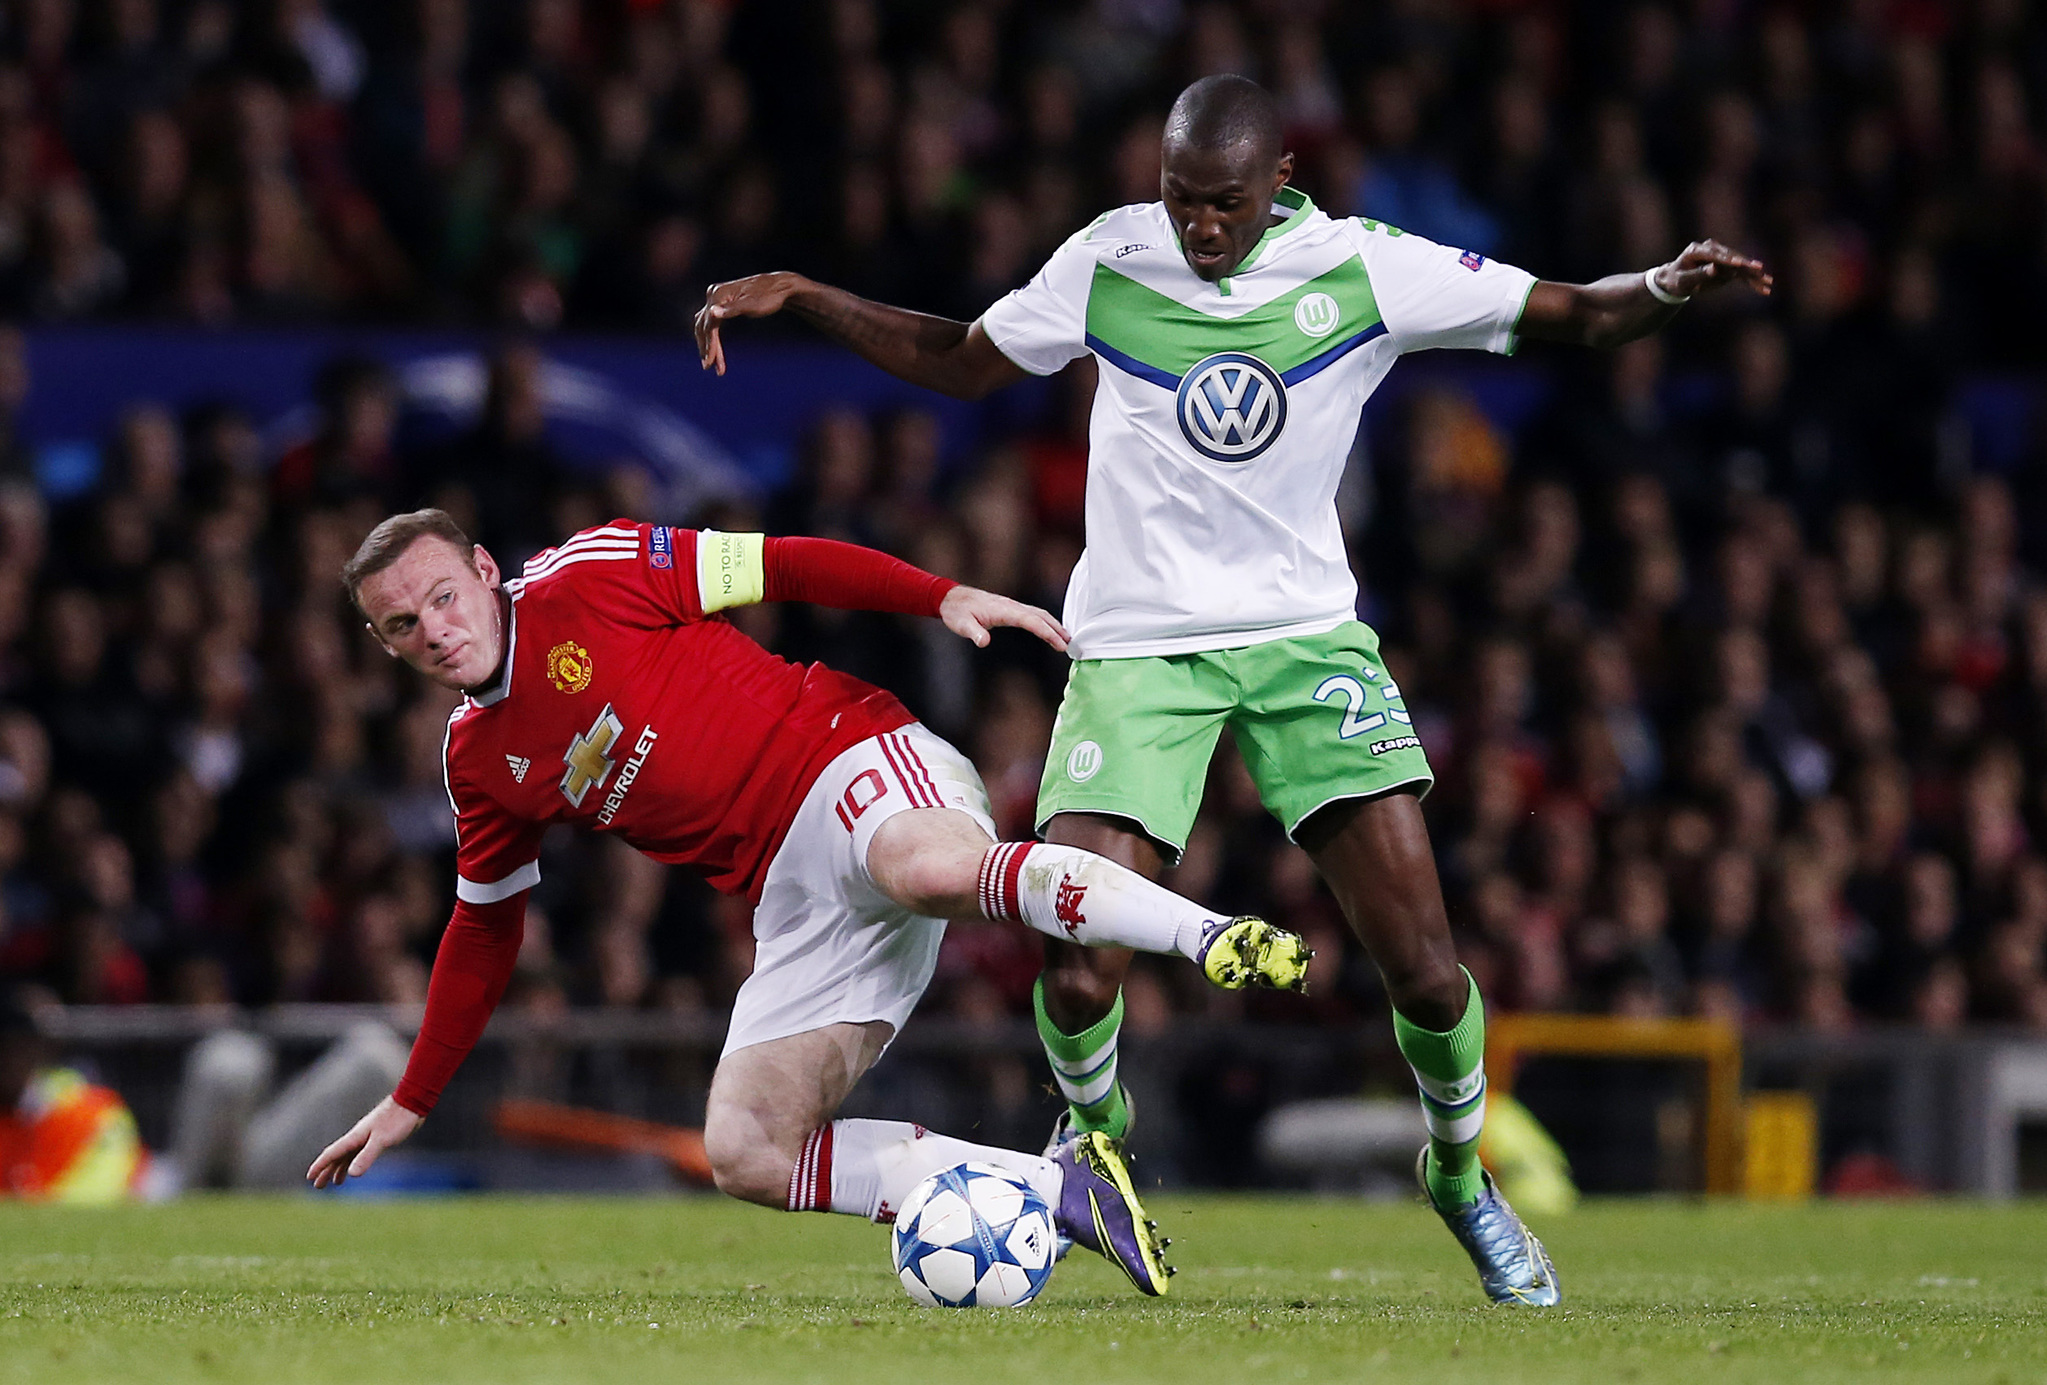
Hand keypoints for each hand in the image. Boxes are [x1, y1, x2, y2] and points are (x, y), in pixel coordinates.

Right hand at [307, 1095, 421, 1188]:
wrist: (412, 1102)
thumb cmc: (397, 1120)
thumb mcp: (381, 1140)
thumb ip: (366, 1156)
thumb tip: (352, 1174)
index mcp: (355, 1137)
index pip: (332, 1153)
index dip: (320, 1166)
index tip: (309, 1177)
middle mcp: (357, 1137)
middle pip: (337, 1156)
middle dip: (326, 1171)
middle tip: (317, 1186)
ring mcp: (367, 1137)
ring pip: (348, 1155)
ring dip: (340, 1168)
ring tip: (335, 1182)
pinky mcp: (378, 1138)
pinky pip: (359, 1153)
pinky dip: (354, 1162)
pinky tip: (356, 1168)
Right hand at [694, 272, 806, 374]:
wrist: (780, 286)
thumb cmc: (769, 297)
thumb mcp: (752, 305)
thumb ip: (731, 309)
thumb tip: (711, 312)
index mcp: (718, 295)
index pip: (708, 324)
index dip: (709, 345)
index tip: (710, 364)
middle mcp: (714, 293)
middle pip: (703, 325)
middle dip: (707, 347)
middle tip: (710, 367)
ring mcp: (717, 297)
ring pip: (705, 324)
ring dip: (708, 343)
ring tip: (714, 364)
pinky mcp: (722, 301)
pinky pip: (711, 321)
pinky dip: (712, 336)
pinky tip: (715, 348)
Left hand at [939, 585, 1069, 652]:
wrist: (951, 598)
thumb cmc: (957, 611)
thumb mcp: (961, 624)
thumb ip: (973, 633)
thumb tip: (983, 642)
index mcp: (1004, 610)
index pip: (1032, 621)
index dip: (1048, 633)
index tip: (1060, 645)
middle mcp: (1011, 606)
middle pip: (1041, 616)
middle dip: (1058, 630)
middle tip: (1072, 645)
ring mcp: (1012, 606)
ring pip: (1039, 614)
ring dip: (1054, 625)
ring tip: (1066, 639)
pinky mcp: (1009, 609)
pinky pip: (1032, 614)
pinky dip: (1045, 621)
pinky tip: (1048, 629)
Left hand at [1654, 240, 1773, 299]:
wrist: (1675, 279)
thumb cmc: (1676, 280)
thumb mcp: (1682, 281)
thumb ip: (1698, 275)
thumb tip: (1715, 269)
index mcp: (1696, 250)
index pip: (1714, 254)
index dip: (1727, 259)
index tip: (1738, 264)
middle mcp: (1711, 248)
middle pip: (1732, 257)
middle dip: (1746, 267)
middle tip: (1760, 271)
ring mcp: (1720, 255)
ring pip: (1740, 265)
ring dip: (1754, 275)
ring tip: (1768, 282)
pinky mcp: (1727, 264)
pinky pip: (1741, 273)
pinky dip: (1752, 280)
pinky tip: (1764, 288)